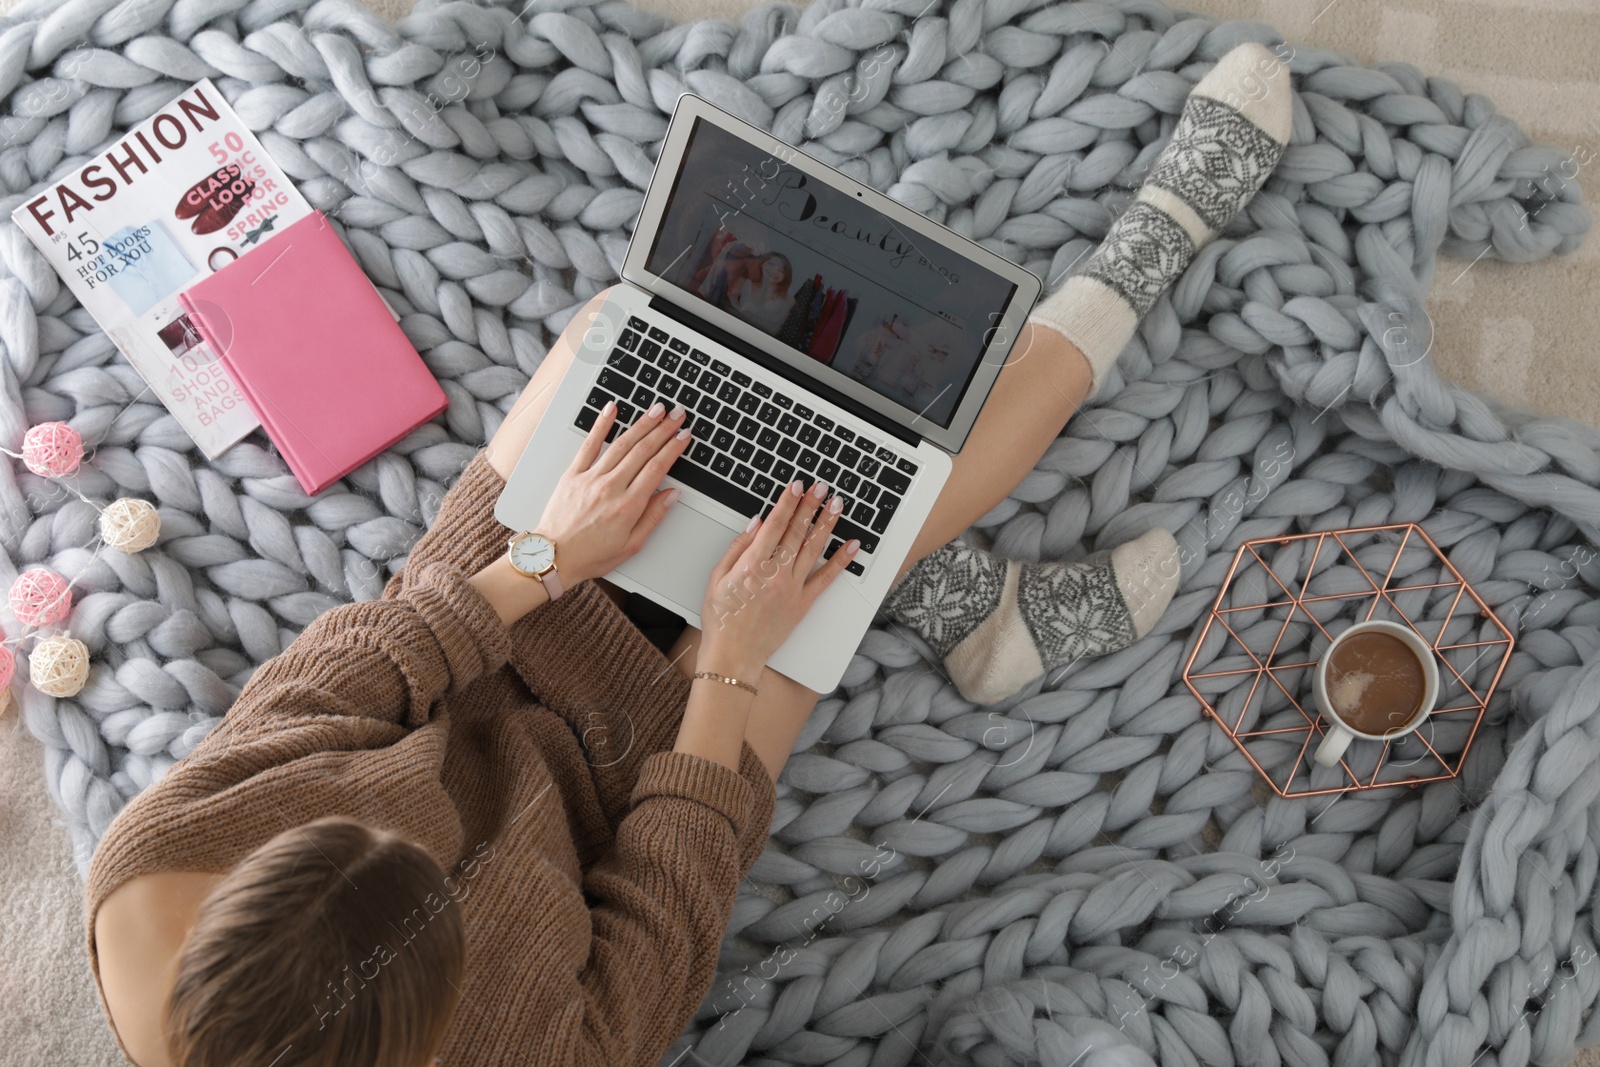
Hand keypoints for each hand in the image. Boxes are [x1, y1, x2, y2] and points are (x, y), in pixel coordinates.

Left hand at [532, 400, 690, 585]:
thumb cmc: (591, 555)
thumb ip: (653, 517)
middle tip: (677, 414)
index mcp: (628, 506)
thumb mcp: (631, 545)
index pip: (657, 468)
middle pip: (643, 450)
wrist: (554, 557)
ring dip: (641, 424)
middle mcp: (610, 488)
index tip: (684, 436)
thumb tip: (671, 495)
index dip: (673, 448)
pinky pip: (589, 445)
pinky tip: (611, 409)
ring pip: (621, 444)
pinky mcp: (573, 474)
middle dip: (663, 429)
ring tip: (656, 410)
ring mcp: (590, 478)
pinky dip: (601, 425)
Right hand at [698, 480, 858, 678]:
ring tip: (837, 505)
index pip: (775, 524)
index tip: (796, 485)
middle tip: (821, 487)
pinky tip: (852, 546)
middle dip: (810, 505)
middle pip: (797, 531)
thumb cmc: (721, 619)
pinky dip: (841, 561)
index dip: (788, 502)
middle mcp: (776, 573)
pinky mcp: (803, 604)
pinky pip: (825, 579)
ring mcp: (792, 589)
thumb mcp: (717, 578)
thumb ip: (737, 548)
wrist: (733, 654)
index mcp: (752, 564)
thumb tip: (756, 524)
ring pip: (813, 549)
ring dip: (827, 524)